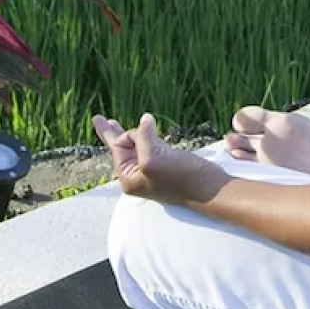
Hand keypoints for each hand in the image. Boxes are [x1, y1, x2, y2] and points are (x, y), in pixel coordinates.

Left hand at [92, 112, 229, 206]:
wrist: (210, 189)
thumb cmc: (182, 179)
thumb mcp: (153, 158)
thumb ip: (142, 138)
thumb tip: (144, 121)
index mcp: (130, 178)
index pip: (119, 147)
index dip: (121, 133)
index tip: (101, 119)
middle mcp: (139, 176)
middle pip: (123, 147)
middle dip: (113, 132)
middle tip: (99, 119)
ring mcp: (153, 170)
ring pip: (138, 145)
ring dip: (133, 132)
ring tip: (119, 123)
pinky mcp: (168, 163)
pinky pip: (151, 146)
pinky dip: (148, 136)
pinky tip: (146, 129)